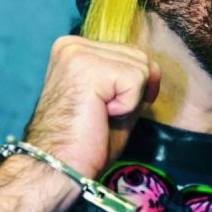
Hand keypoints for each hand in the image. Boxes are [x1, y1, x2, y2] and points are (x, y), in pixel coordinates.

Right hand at [25, 36, 160, 180]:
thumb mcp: (113, 102)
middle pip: (139, 57)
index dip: (135, 86)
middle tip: (103, 116)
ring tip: (100, 114)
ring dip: (129, 100)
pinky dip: (127, 106)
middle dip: (134, 93)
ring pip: (142, 67)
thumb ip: (129, 82)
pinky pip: (136, 80)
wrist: (58, 166)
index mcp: (73, 50)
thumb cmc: (83, 144)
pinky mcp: (89, 67)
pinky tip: (100, 115)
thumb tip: (154, 71)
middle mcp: (72, 45)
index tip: (109, 110)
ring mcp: (78, 53)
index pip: (128, 53)